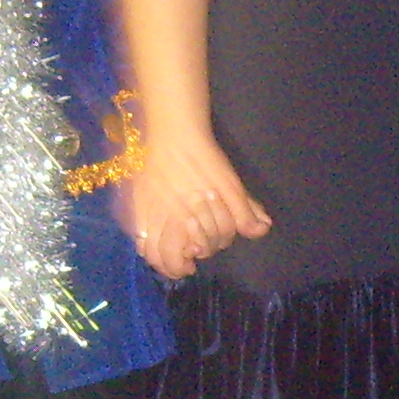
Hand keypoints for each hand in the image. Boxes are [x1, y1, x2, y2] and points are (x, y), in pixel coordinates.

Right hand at [127, 129, 269, 280]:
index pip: (210, 245)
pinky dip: (151, 253)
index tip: (211, 244)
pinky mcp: (136, 211)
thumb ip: (244, 210)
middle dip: (199, 250)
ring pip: (158, 257)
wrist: (171, 135)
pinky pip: (141, 243)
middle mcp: (172, 220)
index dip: (214, 245)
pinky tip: (160, 251)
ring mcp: (151, 217)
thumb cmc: (202, 157)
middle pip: (186, 252)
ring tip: (180, 260)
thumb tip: (262, 230)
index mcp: (196, 214)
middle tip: (200, 245)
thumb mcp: (229, 182)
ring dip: (171, 263)